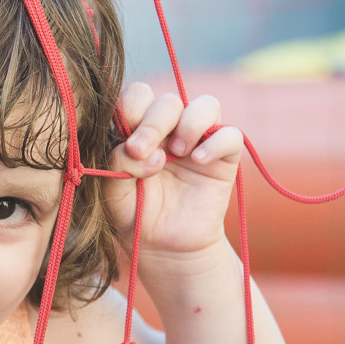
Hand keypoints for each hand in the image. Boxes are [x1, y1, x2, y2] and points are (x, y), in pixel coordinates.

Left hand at [105, 82, 242, 260]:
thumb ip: (118, 164)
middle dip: (153, 122)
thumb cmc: (135, 214)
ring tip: (177, 153)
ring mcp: (199, 140)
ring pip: (205, 105)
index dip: (131, 111)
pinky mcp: (224, 157)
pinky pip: (230, 134)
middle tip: (141, 151)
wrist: (165, 246)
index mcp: (139, 128)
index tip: (127, 144)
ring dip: (188, 123)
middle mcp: (170, 128)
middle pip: (167, 101)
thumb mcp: (114, 191)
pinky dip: (216, 142)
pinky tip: (199, 160)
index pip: (138, 97)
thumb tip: (143, 151)